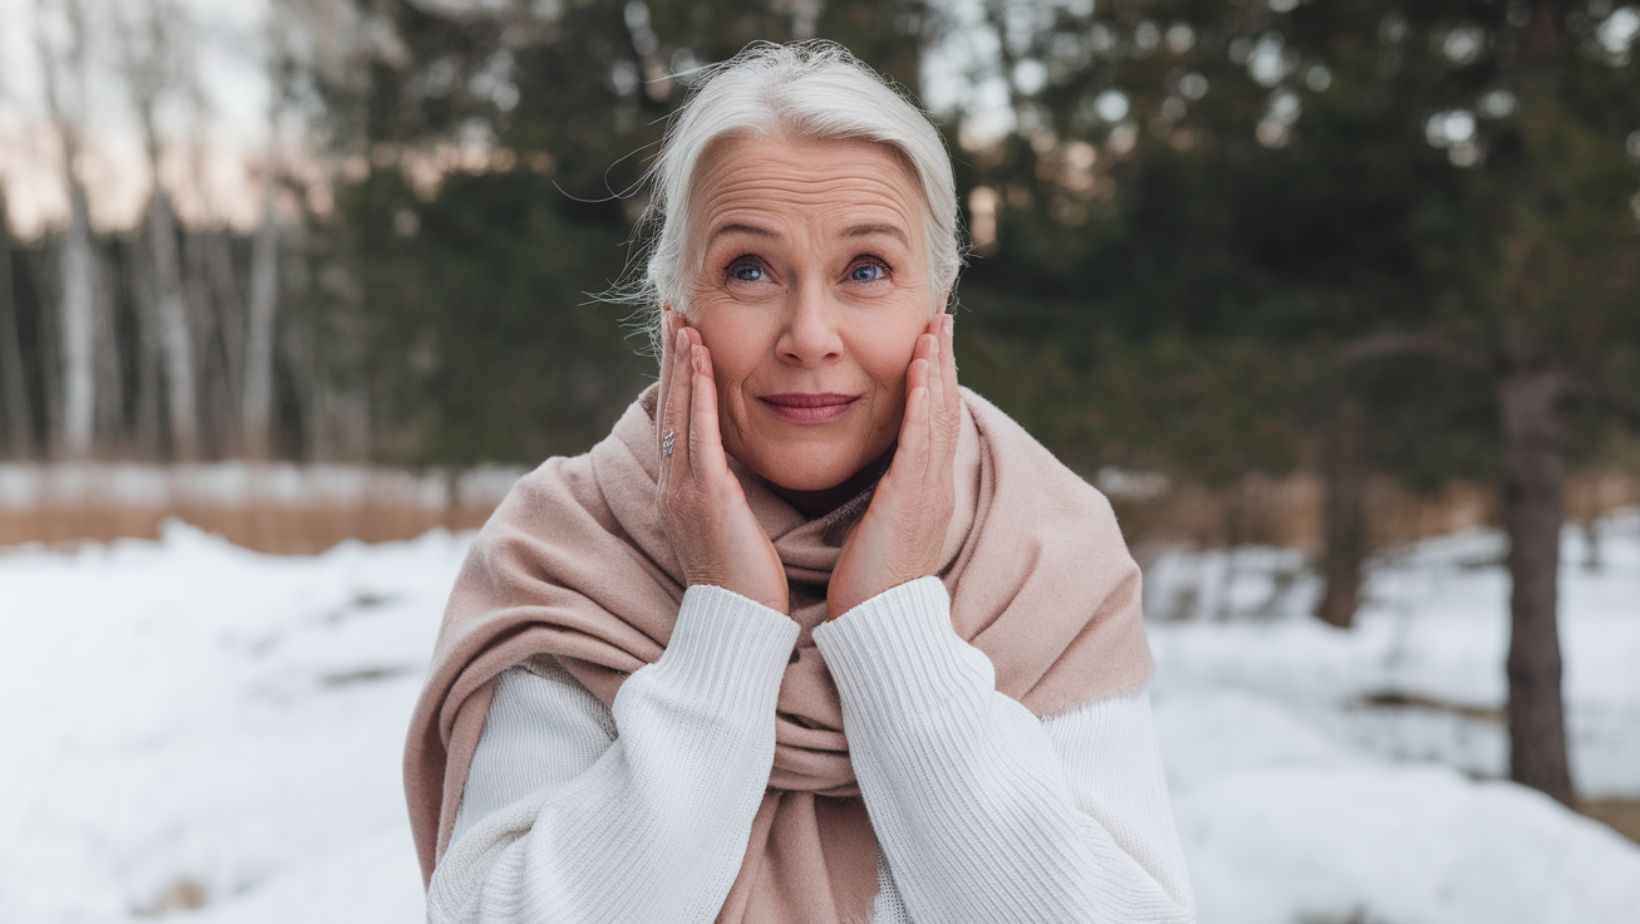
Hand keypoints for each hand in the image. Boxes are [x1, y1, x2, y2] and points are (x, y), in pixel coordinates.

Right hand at [655, 307, 790, 613]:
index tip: (683, 338)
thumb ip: (728, 497)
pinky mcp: (707, 496)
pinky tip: (700, 362)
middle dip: (671, 357)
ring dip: (680, 363)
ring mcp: (686, 489)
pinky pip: (699, 434)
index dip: (678, 377)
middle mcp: (675, 485)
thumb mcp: (731, 529)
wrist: (736, 627)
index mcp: (682, 492)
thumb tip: (734, 476)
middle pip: (669, 406)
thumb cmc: (745, 585)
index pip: (677, 420)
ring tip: (683, 320)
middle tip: (673, 311)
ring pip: (678, 411)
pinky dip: (696, 394)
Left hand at [826, 312, 958, 620]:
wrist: (877, 626)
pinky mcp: (911, 502)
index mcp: (925, 489)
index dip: (935, 377)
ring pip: (938, 418)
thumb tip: (883, 479)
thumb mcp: (882, 529)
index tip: (931, 340)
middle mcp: (935, 485)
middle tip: (941, 316)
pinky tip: (922, 377)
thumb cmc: (869, 585)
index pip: (935, 420)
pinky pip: (920, 445)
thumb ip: (885, 497)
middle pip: (945, 408)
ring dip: (937, 370)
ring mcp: (928, 493)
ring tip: (934, 329)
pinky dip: (924, 407)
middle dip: (943, 360)